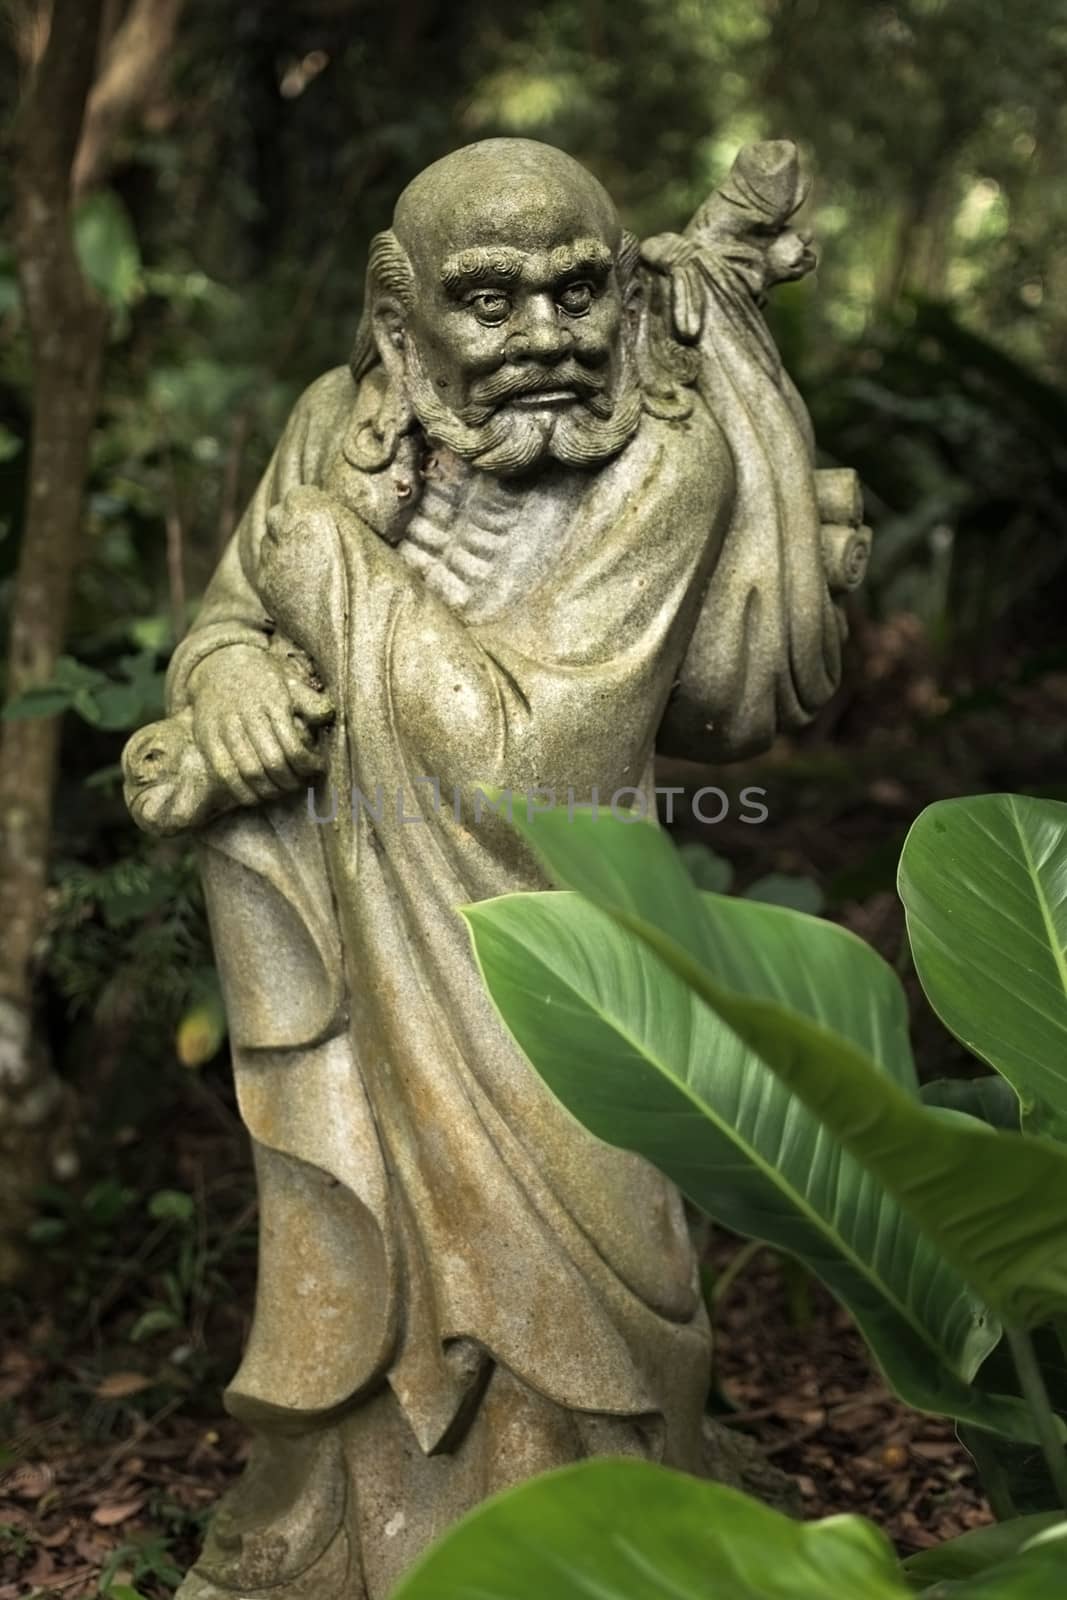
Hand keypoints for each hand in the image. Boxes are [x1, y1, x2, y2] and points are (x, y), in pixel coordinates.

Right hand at [188, 645, 333, 805]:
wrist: (218, 664)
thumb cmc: (262, 679)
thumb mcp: (290, 682)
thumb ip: (310, 701)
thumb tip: (327, 717)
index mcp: (272, 702)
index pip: (293, 746)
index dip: (308, 765)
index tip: (318, 769)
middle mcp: (247, 715)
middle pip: (272, 762)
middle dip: (291, 781)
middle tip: (301, 784)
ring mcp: (225, 728)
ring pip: (250, 771)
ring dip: (270, 790)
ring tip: (282, 790)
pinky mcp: (208, 740)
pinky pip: (225, 774)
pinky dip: (243, 792)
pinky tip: (258, 796)